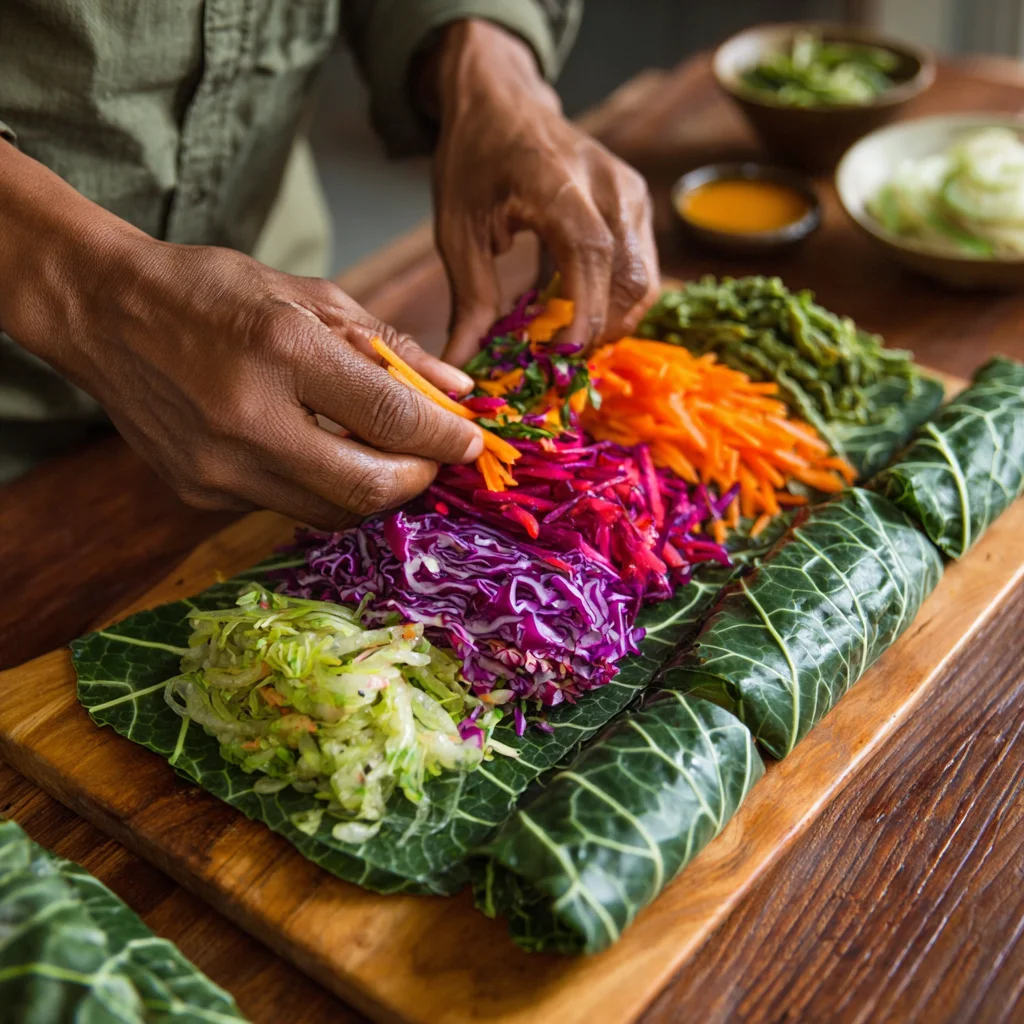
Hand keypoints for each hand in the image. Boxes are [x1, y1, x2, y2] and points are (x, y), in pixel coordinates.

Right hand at [0, 144, 482, 528]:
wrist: (103, 312)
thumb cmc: (211, 292)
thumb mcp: (309, 296)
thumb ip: (390, 348)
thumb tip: (457, 392)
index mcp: (282, 351)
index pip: (392, 419)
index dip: (445, 438)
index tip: (468, 441)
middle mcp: (248, 420)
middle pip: (367, 488)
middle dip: (417, 479)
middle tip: (431, 457)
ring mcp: (218, 467)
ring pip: (331, 511)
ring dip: (373, 488)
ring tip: (382, 453)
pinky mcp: (200, 493)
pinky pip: (287, 505)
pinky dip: (321, 485)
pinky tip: (317, 450)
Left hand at [429, 21, 659, 366]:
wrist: (502, 101)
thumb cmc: (475, 161)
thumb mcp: (457, 231)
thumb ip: (469, 301)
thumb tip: (461, 368)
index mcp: (557, 180)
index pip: (590, 254)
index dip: (584, 314)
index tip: (561, 357)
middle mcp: (608, 183)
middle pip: (630, 276)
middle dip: (600, 330)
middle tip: (559, 361)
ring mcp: (630, 192)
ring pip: (644, 280)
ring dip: (612, 322)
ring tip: (567, 340)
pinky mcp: (637, 204)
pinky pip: (640, 269)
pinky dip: (615, 302)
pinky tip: (576, 312)